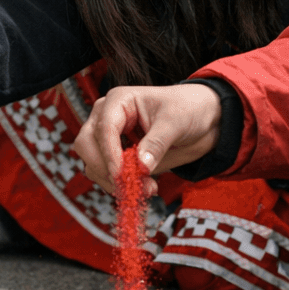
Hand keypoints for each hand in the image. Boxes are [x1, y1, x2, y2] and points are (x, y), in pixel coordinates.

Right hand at [73, 83, 222, 195]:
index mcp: (118, 101)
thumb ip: (156, 143)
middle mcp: (107, 118)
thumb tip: (140, 166)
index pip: (103, 128)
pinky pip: (107, 175)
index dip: (109, 153)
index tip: (121, 175)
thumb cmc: (187, 109)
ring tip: (148, 187)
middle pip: (86, 145)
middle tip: (131, 185)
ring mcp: (110, 138)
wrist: (202, 119)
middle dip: (106, 169)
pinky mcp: (118, 157)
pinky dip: (121, 185)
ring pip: (93, 164)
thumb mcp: (175, 122)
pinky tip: (146, 187)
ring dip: (114, 181)